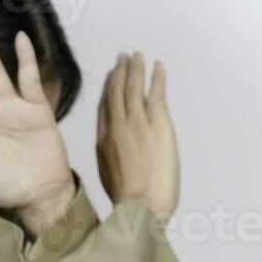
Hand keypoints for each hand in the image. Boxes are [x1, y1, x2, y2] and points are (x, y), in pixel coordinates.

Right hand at [98, 52, 178, 222]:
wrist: (141, 206)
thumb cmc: (129, 202)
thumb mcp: (109, 178)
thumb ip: (111, 160)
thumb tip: (117, 158)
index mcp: (103, 142)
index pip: (104, 109)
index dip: (107, 90)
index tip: (111, 79)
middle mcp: (116, 128)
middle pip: (115, 93)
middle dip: (118, 73)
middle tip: (122, 58)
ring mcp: (137, 124)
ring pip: (132, 88)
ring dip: (135, 69)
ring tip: (136, 55)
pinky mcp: (158, 125)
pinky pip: (156, 93)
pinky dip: (156, 77)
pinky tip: (158, 66)